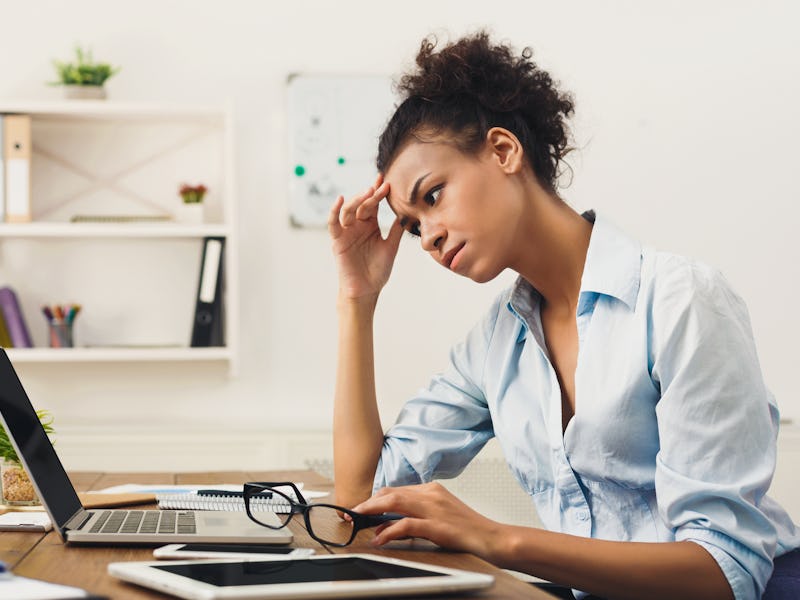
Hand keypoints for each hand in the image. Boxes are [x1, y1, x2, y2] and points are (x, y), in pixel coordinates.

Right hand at [328, 174, 403, 300]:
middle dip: (371, 194)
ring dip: (358, 199)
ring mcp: (346, 231)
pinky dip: (334, 210)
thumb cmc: (378, 271)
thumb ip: (396, 230)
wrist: (366, 290)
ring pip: (349, 210)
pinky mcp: (337, 240)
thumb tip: (408, 213)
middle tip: (381, 186)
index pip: (374, 204)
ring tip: (368, 192)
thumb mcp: (391, 247)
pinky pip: (333, 223)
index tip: (387, 181)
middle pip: (362, 204)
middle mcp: (358, 225)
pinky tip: (341, 199)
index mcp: (370, 225)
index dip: (379, 193)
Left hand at [351, 482, 503, 559]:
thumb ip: (415, 519)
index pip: (396, 489)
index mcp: (432, 490)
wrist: (494, 539)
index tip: (360, 508)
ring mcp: (434, 508)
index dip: (374, 498)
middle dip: (367, 503)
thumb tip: (386, 527)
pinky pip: (406, 524)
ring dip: (371, 510)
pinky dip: (389, 531)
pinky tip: (379, 538)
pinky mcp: (437, 525)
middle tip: (350, 513)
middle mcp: (431, 494)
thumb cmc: (469, 531)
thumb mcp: (439, 518)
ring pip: (394, 502)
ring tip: (357, 520)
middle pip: (391, 492)